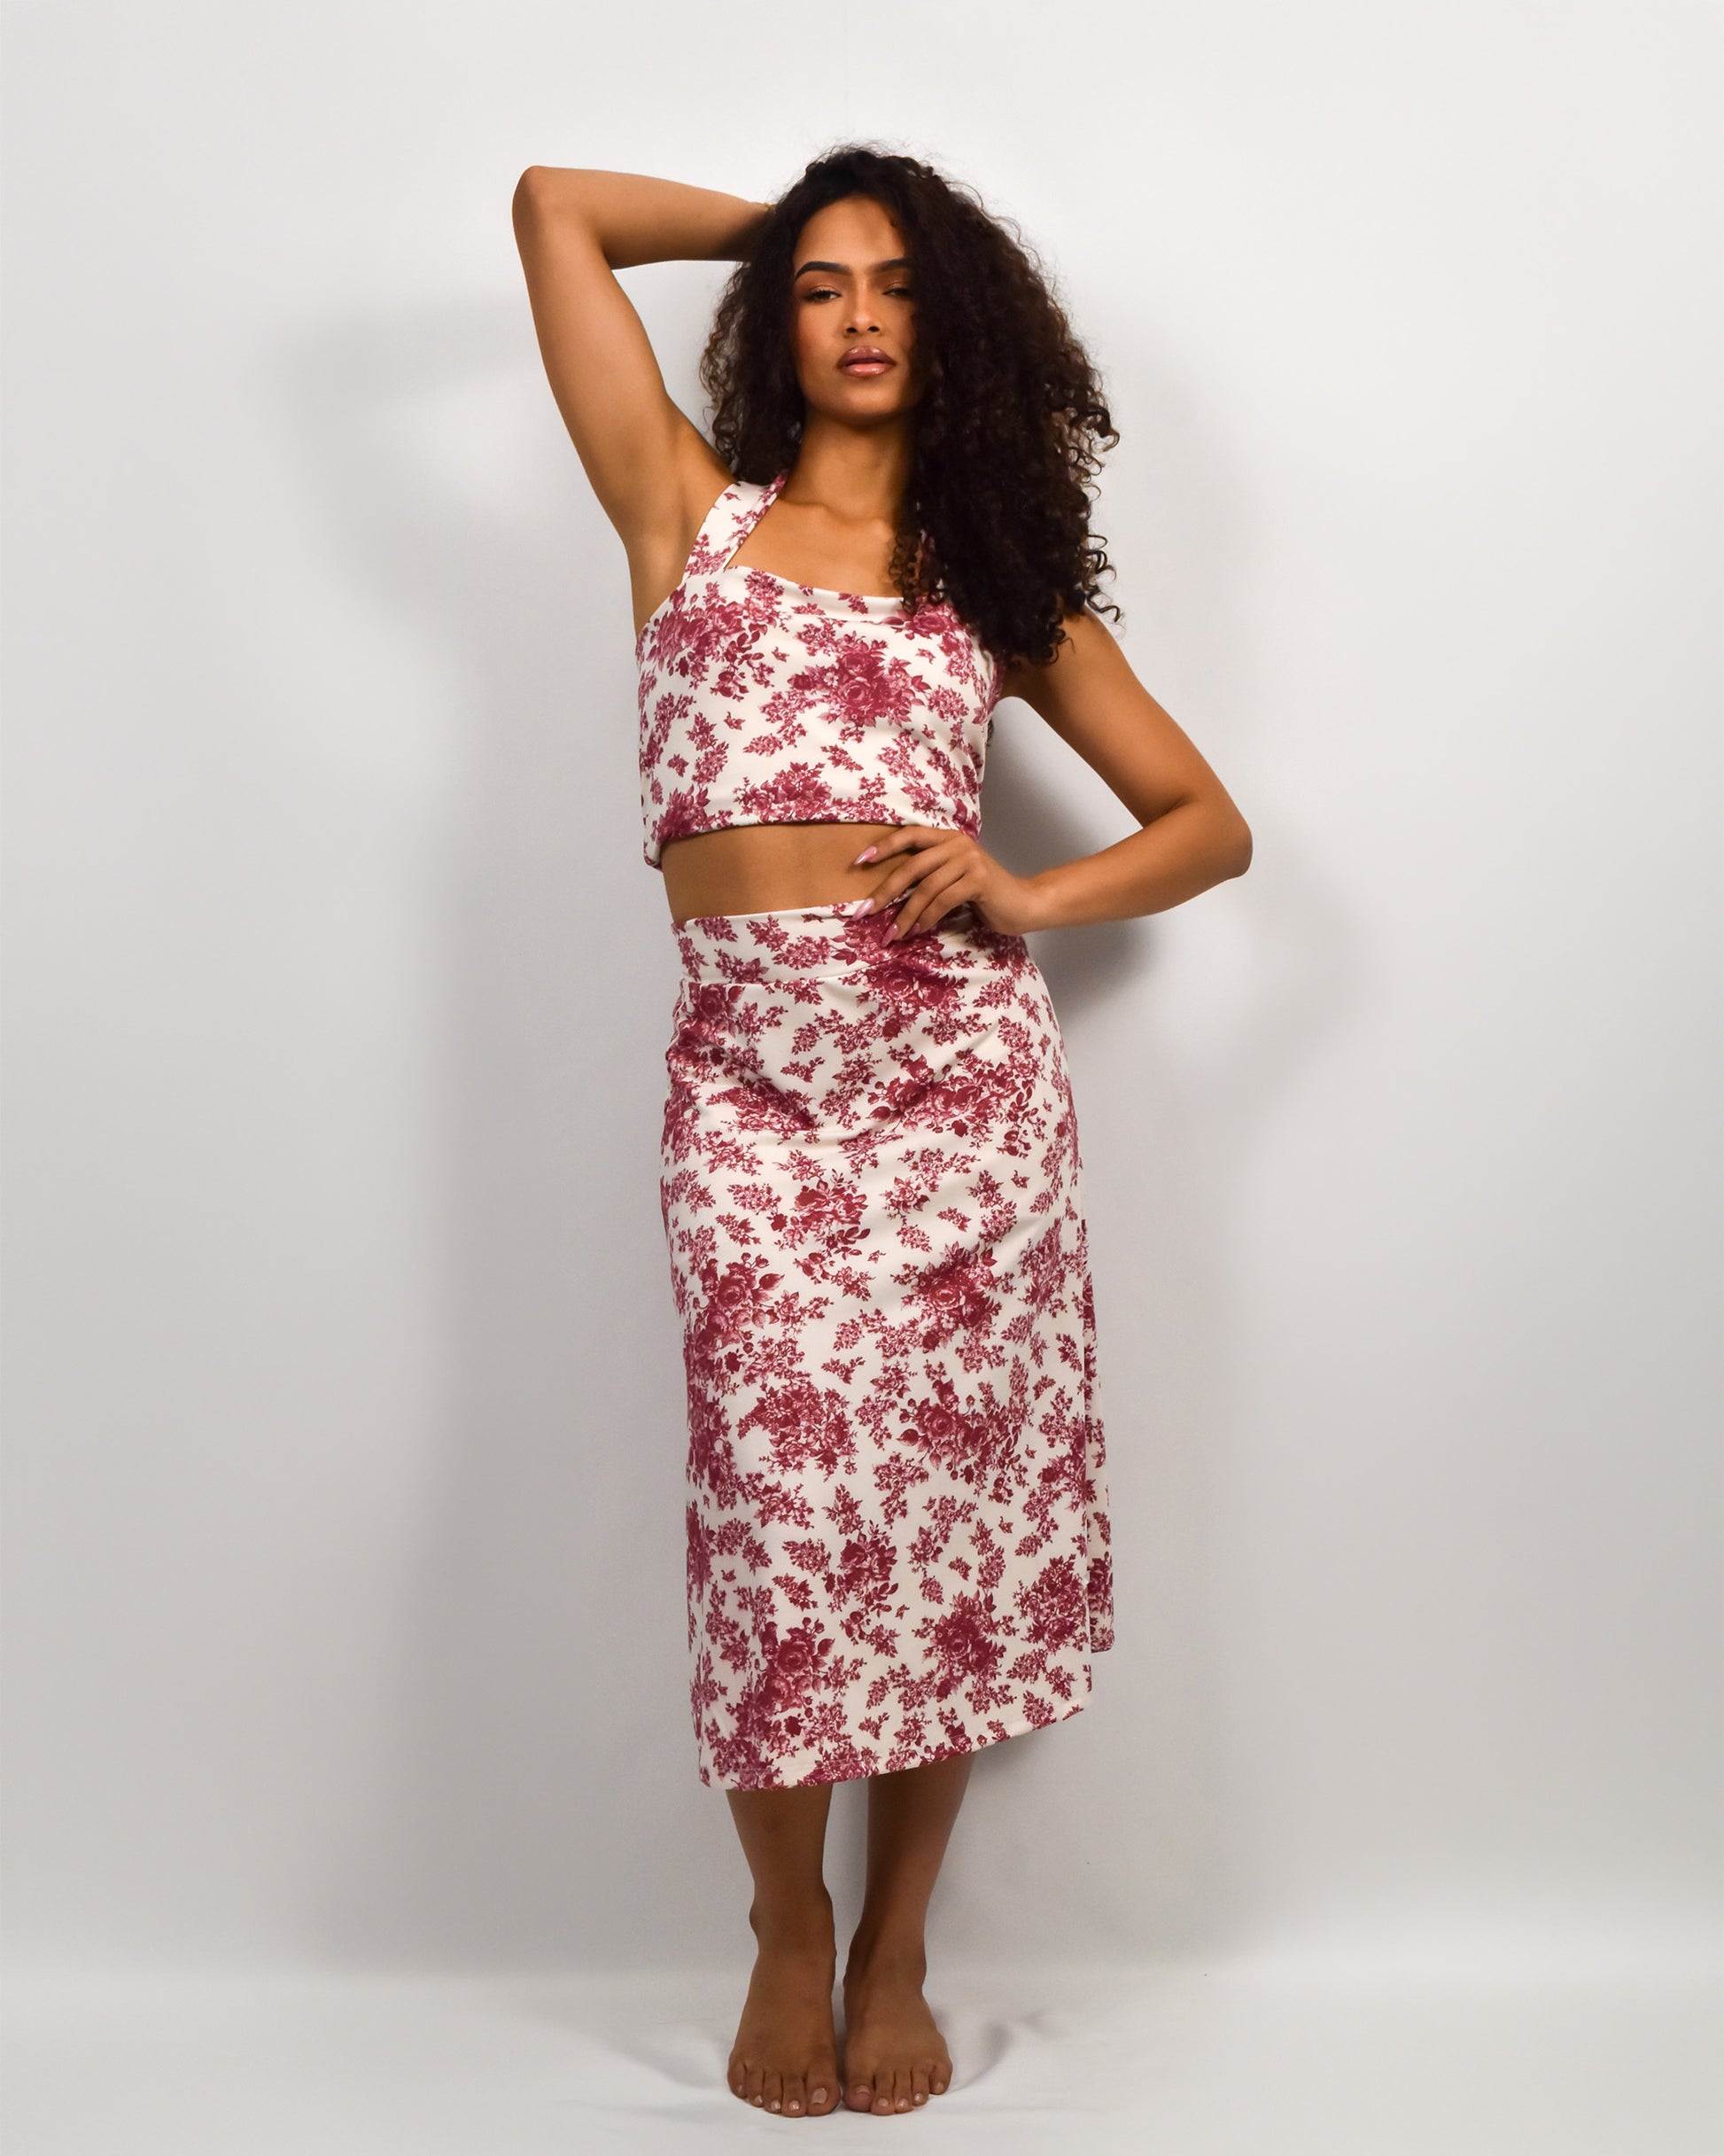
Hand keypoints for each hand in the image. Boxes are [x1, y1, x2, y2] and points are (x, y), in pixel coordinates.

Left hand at [852, 826, 1048, 938]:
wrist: (1024, 904)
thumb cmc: (985, 895)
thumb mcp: (954, 878)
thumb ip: (930, 875)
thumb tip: (888, 894)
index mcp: (948, 838)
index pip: (910, 835)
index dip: (884, 846)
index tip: (859, 862)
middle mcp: (957, 844)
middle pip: (912, 865)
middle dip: (885, 891)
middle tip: (865, 912)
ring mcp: (969, 860)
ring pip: (925, 888)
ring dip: (905, 914)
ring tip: (893, 934)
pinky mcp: (978, 879)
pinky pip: (943, 900)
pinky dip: (927, 918)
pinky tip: (918, 930)